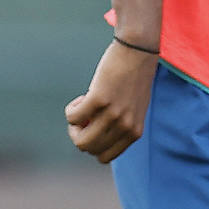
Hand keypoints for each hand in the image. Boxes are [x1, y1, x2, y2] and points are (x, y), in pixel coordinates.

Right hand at [65, 41, 157, 163]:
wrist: (137, 51)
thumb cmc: (134, 77)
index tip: (94, 128)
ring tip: (82, 108)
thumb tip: (94, 137)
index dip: (93, 145)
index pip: (105, 157)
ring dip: (73, 126)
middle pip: (89, 149)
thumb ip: (121, 125)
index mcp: (134, 132)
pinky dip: (71, 109)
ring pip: (80, 139)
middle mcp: (125, 126)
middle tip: (83, 118)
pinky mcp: (99, 99)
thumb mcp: (134, 108)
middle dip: (79, 136)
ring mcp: (112, 114)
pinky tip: (82, 97)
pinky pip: (73, 116)